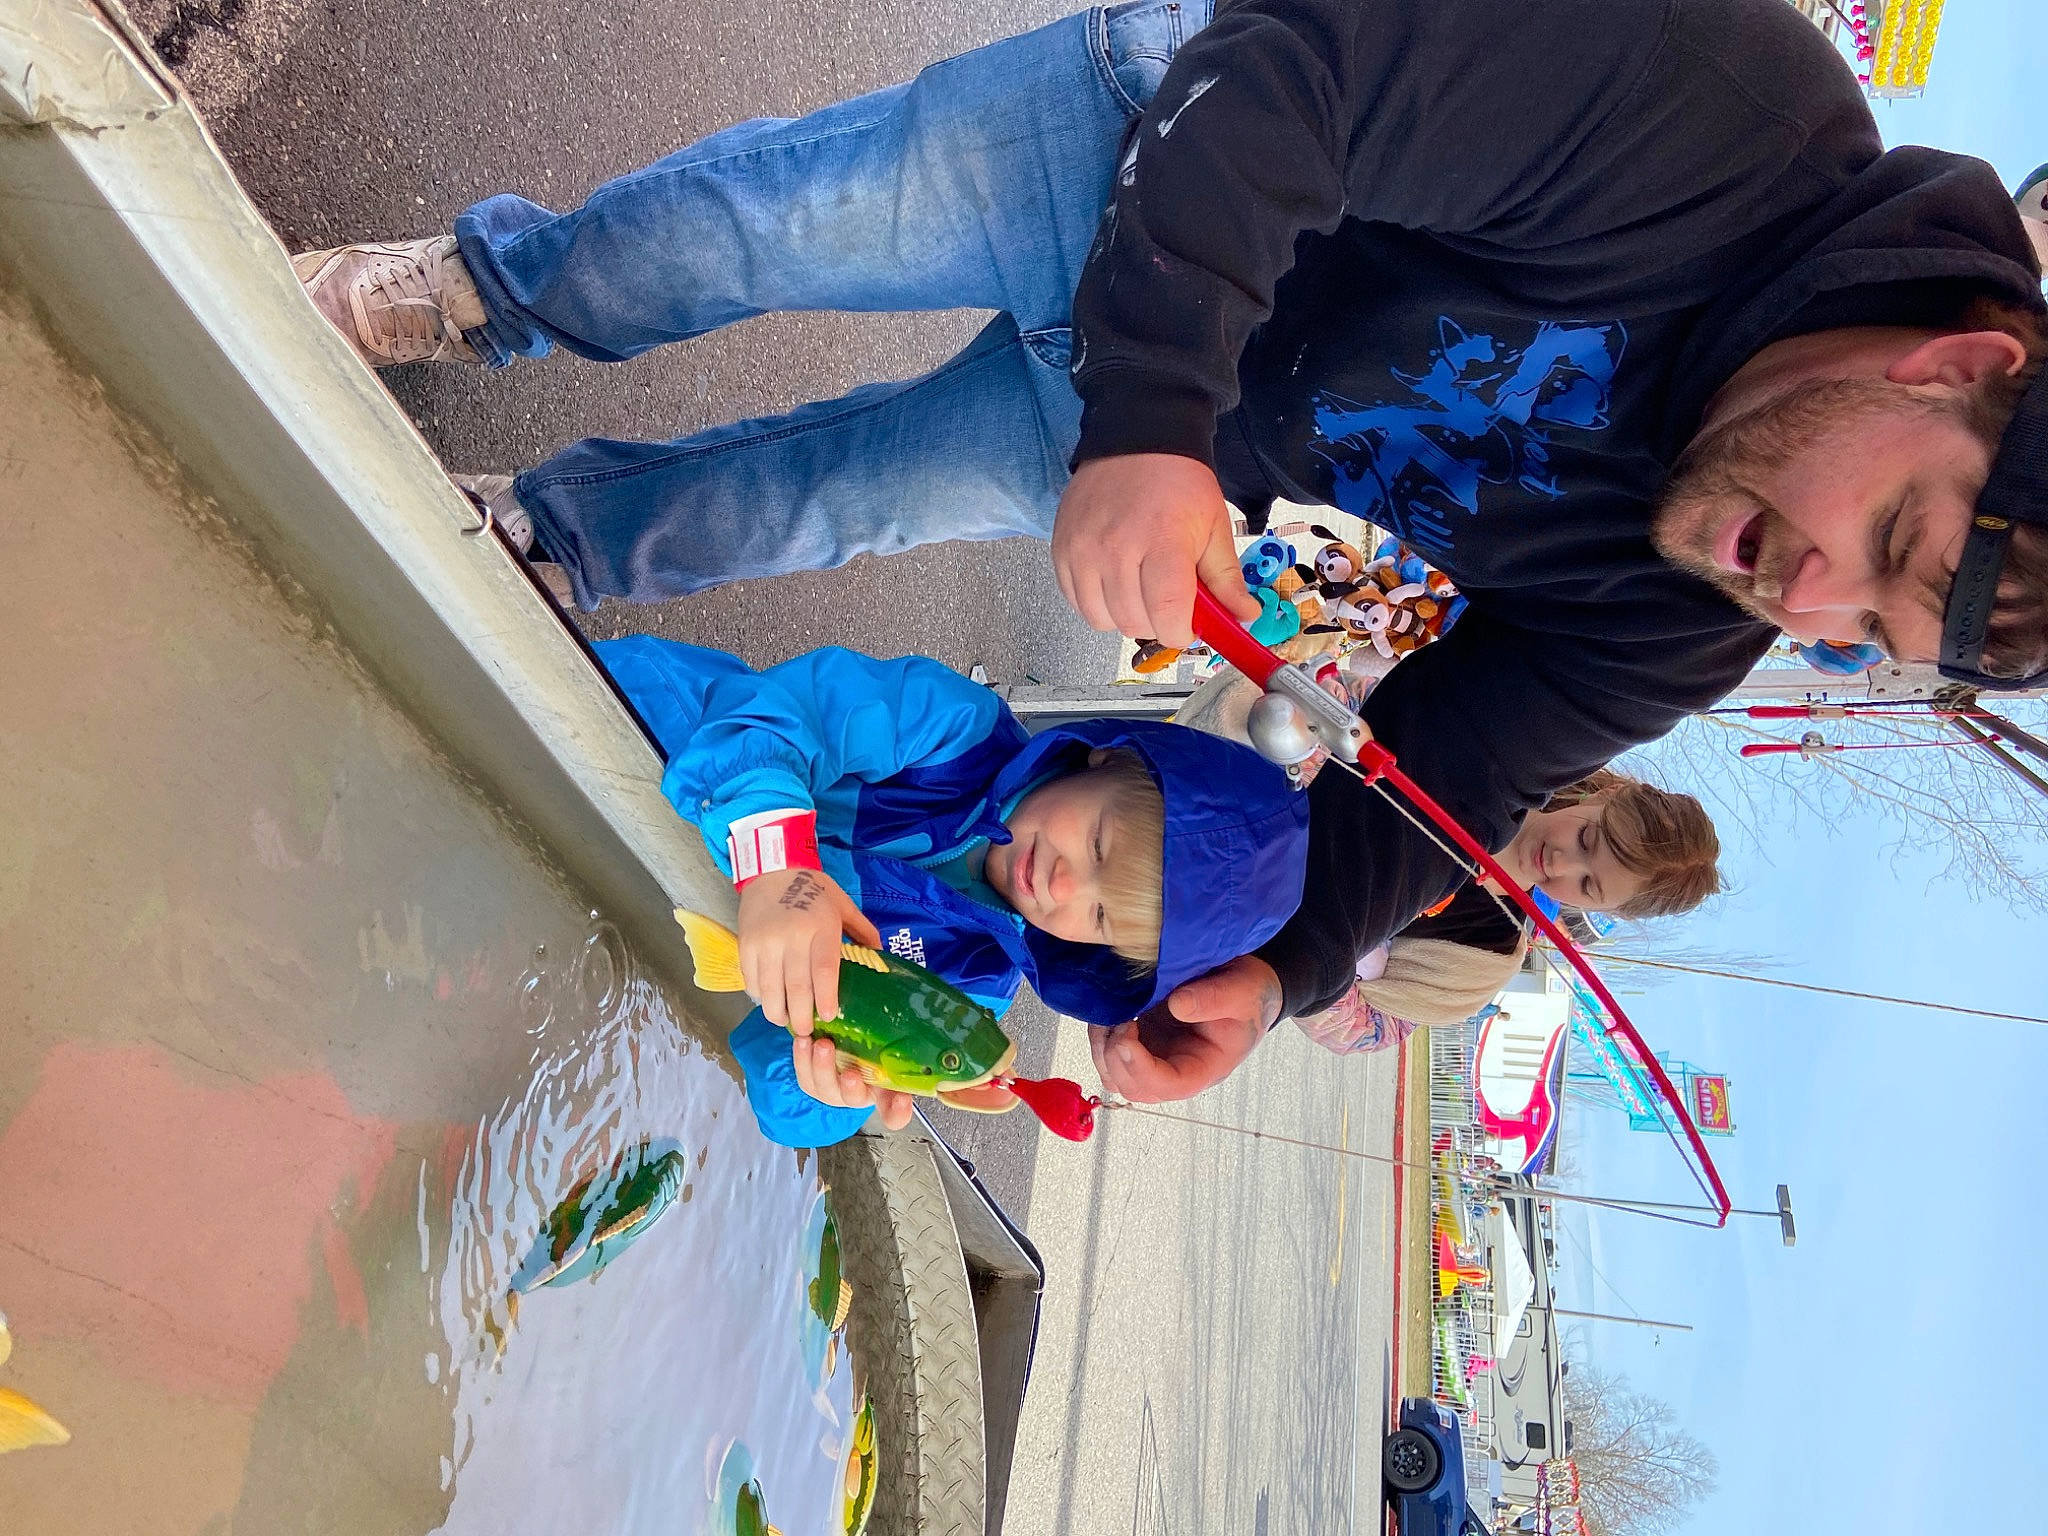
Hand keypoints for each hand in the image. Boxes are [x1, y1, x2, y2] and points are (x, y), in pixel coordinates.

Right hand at [737, 867, 881, 1035]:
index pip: (823, 971)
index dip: (825, 998)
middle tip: (807, 1031)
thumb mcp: (843, 905)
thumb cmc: (814, 889)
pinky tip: (770, 1001)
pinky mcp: (745, 945)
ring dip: (778, 1012)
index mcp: (821, 927)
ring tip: (787, 1021)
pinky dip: (760, 996)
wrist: (772, 869)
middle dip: (802, 1016)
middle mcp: (791, 937)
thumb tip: (881, 957)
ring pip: (770, 989)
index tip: (828, 1016)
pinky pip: (752, 980)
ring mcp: (765, 942)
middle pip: (796, 987)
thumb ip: (863, 931)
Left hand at [791, 1035, 915, 1130]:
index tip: (902, 1100)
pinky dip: (802, 1058)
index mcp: (883, 1095)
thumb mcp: (891, 1052)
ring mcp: (831, 1092)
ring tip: (821, 1045)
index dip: (898, 1111)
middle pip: (853, 1098)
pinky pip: (804, 1075)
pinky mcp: (810, 1083)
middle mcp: (856, 1097)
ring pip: (824, 1087)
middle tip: (851, 1072)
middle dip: (851, 1087)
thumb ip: (906, 1057)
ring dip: (821, 1067)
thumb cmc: (872, 1051)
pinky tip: (804, 1041)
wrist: (844, 1042)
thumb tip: (926, 1055)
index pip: (895, 1114)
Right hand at [1052, 453, 1259, 648]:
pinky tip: (1115, 583)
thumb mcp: (1214, 527)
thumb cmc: (1178, 482)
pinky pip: (1076, 602)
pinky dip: (1098, 604)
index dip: (1181, 632)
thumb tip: (1243, 616)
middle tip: (1168, 604)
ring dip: (1125, 617)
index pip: (1167, 614)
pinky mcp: (1062, 549)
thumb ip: (1226, 579)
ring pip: (1102, 619)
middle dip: (1157, 624)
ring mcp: (1083, 549)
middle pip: (1134, 622)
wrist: (1136, 440)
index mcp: (1161, 541)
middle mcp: (1115, 548)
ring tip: (1140, 592)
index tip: (1189, 627)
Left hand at [1088, 954, 1283, 1102]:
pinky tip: (1111, 1007)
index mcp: (1204, 1067)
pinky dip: (1102, 1034)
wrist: (1247, 987)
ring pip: (1115, 1073)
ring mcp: (1155, 1055)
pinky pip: (1111, 1050)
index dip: (1141, 1068)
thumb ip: (1214, 998)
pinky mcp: (1142, 1038)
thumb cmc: (1250, 994)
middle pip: (1134, 1087)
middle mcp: (1175, 1068)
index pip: (1169, 1085)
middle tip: (1119, 1018)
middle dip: (1116, 1057)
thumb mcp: (1242, 991)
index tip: (1128, 1033)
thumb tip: (1177, 1005)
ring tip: (1110, 1011)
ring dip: (1103, 1046)